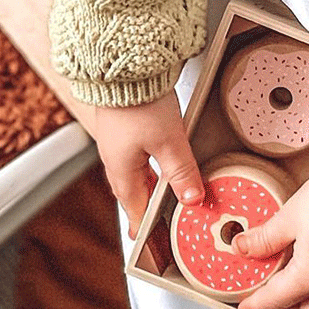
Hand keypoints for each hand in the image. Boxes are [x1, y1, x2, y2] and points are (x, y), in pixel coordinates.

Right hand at [94, 89, 205, 237]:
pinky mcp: (125, 127)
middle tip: (163, 221)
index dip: (147, 227)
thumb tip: (193, 199)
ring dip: (153, 186)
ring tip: (170, 194)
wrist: (121, 66)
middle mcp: (115, 160)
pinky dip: (152, 166)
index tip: (152, 242)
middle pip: (135, 193)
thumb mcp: (168, 141)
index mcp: (122, 172)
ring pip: (137, 174)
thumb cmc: (138, 101)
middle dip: (150, 208)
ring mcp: (118, 143)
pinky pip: (138, 156)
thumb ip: (181, 172)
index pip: (135, 211)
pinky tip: (163, 160)